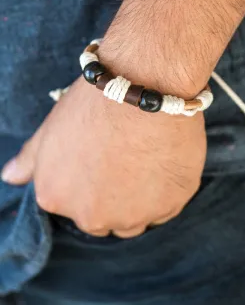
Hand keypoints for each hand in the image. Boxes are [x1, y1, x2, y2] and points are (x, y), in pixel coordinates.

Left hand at [1, 75, 205, 237]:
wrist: (144, 85)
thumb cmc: (95, 103)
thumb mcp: (51, 128)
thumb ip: (30, 160)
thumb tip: (10, 178)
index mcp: (57, 198)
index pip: (73, 204)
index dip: (90, 181)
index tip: (103, 157)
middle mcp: (91, 217)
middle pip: (104, 217)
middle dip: (114, 195)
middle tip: (127, 157)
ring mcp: (132, 216)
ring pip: (136, 219)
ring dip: (141, 199)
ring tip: (147, 159)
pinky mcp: (169, 207)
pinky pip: (166, 209)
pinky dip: (166, 192)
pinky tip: (166, 160)